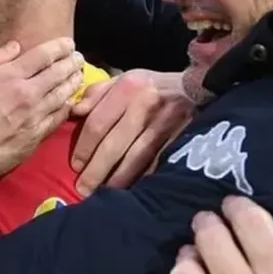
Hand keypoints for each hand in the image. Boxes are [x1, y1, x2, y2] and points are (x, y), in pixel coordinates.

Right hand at [0, 38, 84, 182]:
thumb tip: (16, 46)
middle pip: (58, 74)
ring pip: (63, 96)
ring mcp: (35, 117)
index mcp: (11, 75)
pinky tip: (70, 102)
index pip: (44, 55)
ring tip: (79, 75)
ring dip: (73, 83)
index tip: (68, 43)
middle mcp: (29, 93)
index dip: (59, 47)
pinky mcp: (36, 137)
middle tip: (79, 57)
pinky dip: (67, 107)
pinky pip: (58, 118)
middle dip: (71, 63)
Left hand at [69, 69, 193, 194]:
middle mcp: (144, 105)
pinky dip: (143, 178)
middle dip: (96, 170)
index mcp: (127, 87)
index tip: (75, 165)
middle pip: (113, 144)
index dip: (83, 147)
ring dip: (117, 180)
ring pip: (135, 158)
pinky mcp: (180, 138)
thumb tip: (74, 112)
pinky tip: (132, 191)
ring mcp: (164, 123)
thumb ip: (97, 93)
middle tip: (83, 189)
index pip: (97, 123)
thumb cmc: (153, 87)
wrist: (198, 88)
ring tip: (103, 194)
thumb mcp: (125, 79)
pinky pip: (157, 163)